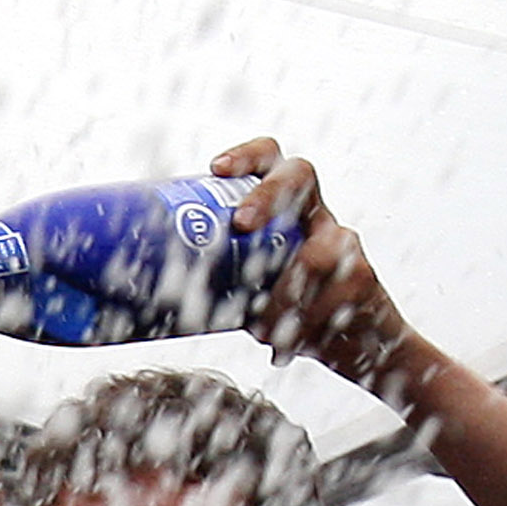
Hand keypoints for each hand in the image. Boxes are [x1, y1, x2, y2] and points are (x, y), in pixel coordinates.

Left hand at [217, 137, 414, 390]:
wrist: (357, 344)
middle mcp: (316, 214)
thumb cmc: (288, 315)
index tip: (215, 169)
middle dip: (269, 194)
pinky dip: (303, 329)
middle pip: (300, 174)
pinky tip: (286, 349)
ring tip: (262, 327)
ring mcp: (343, 242)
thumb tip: (141, 295)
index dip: (246, 156)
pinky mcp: (364, 278)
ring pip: (317, 252)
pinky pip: (332, 299)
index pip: (270, 161)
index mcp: (285, 209)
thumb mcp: (246, 297)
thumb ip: (214, 288)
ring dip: (283, 295)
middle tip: (242, 224)